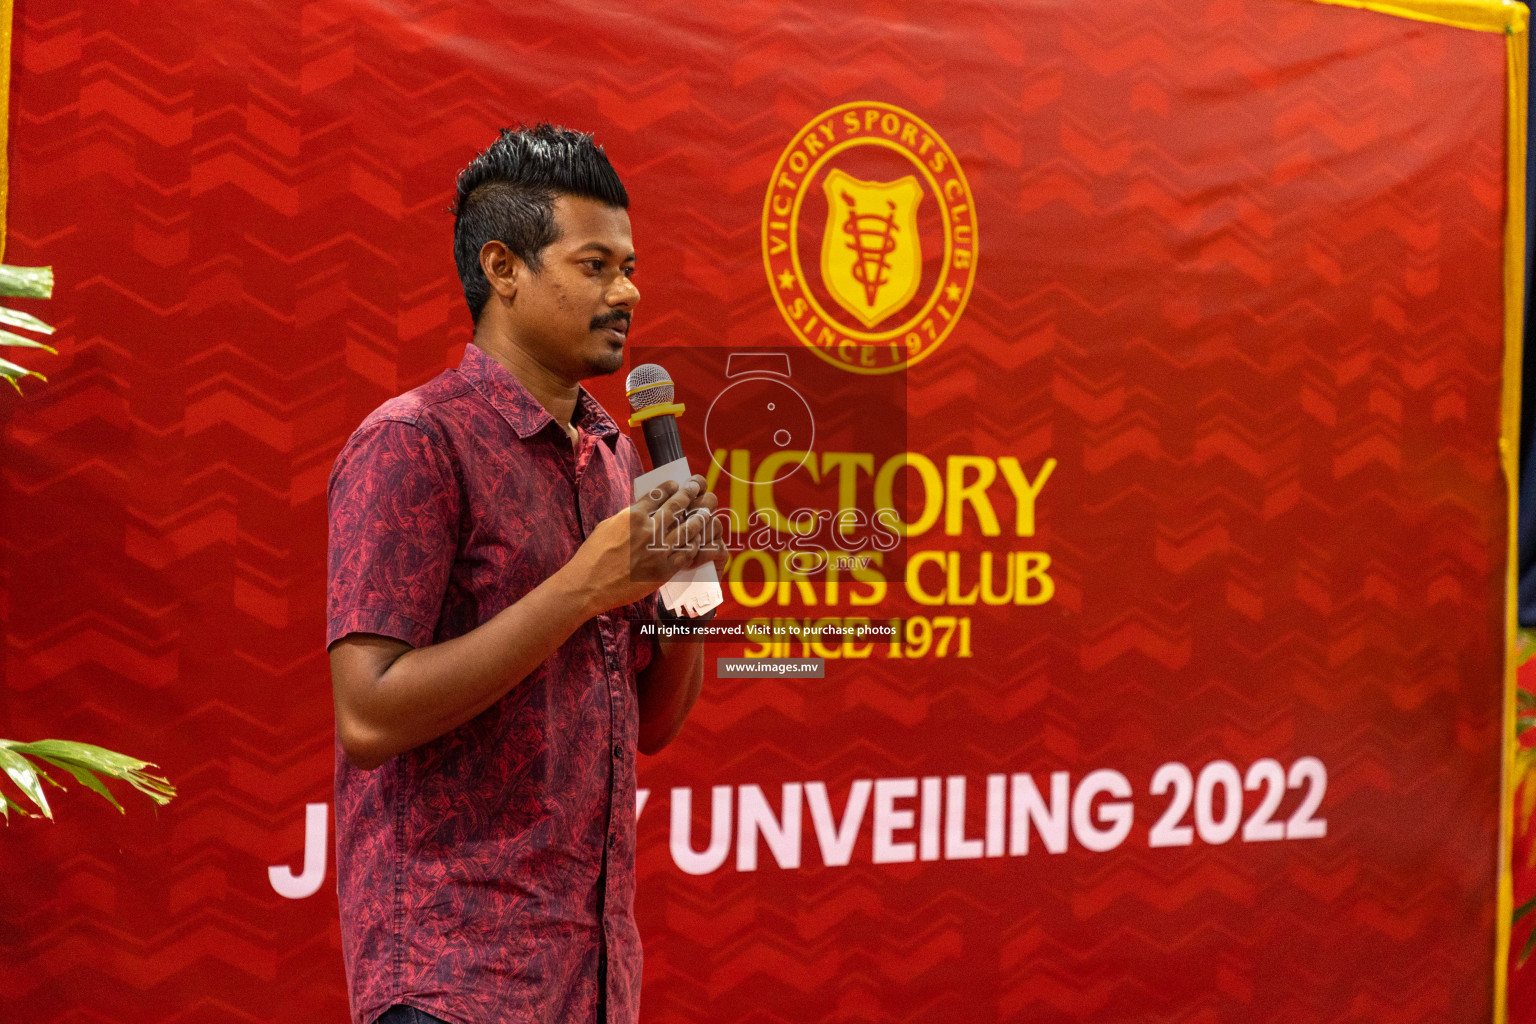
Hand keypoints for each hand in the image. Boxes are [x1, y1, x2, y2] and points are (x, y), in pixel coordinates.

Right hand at [560, 476, 726, 614]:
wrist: (588, 585)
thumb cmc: (593, 556)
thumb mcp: (607, 526)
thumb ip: (628, 516)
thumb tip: (642, 510)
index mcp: (633, 516)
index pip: (659, 494)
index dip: (671, 487)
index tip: (677, 484)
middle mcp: (649, 530)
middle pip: (678, 506)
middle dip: (690, 494)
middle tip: (698, 488)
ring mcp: (658, 550)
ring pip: (688, 528)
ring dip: (700, 517)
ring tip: (707, 511)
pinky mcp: (664, 570)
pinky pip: (687, 553)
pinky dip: (695, 544)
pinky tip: (699, 538)